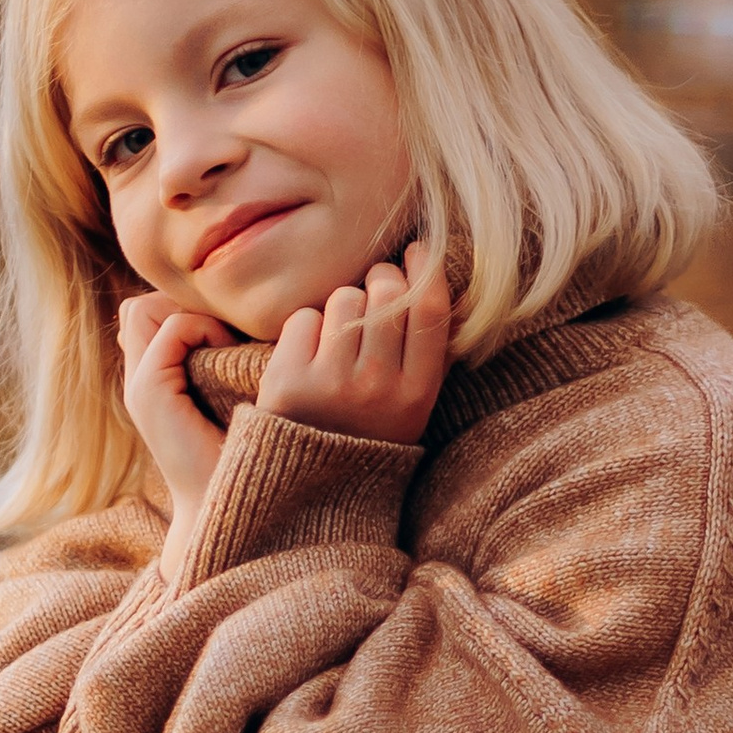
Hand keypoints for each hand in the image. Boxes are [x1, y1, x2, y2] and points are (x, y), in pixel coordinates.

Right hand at [117, 291, 235, 567]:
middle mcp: (138, 382)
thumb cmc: (252, 452)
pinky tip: (230, 354)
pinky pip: (173, 328)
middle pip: (139, 308)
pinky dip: (204, 330)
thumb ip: (226, 361)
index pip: (146, 314)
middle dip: (184, 306)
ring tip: (227, 342)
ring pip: (144, 309)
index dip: (183, 309)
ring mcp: (139, 387)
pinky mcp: (150, 392)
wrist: (239, 503)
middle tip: (226, 330)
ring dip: (193, 316)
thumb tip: (244, 322)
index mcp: (155, 383)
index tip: (227, 330)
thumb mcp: (237, 397)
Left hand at [258, 238, 451, 446]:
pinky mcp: (289, 379)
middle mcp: (377, 387)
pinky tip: (310, 356)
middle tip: (375, 290)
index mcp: (417, 393)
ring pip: (344, 299)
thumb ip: (432, 354)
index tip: (418, 250)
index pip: (430, 310)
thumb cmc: (368, 431)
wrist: (310, 482)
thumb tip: (444, 287)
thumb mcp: (413, 405)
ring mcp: (332, 383)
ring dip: (342, 307)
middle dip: (381, 279)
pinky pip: (304, 318)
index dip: (427, 268)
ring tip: (340, 339)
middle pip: (386, 293)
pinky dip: (307, 329)